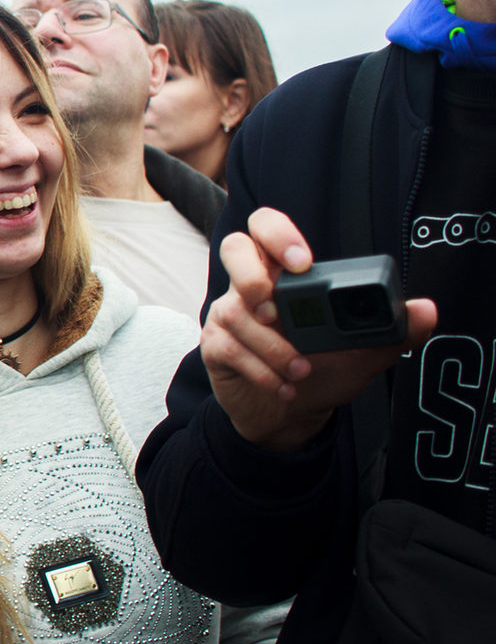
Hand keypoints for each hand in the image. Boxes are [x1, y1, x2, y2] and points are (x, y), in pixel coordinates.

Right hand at [201, 208, 435, 452]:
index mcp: (285, 274)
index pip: (267, 227)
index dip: (278, 233)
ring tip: (301, 372)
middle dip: (251, 273)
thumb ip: (393, 331)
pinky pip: (229, 348)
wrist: (293, 415)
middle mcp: (252, 286)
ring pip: (235, 311)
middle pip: (233, 247)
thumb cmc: (324, 372)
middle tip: (275, 309)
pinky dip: (261, 371)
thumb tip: (426, 310)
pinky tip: (284, 386)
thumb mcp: (365, 352)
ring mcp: (229, 314)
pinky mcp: (216, 346)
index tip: (302, 263)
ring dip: (273, 347)